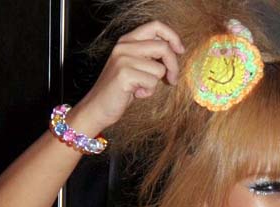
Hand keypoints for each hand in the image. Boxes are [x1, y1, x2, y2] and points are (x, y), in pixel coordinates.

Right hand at [69, 21, 184, 133]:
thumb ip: (149, 56)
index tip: (180, 51)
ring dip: (155, 83)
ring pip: (159, 69)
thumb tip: (174, 52)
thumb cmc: (121, 90)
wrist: (98, 107)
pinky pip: (152, 82)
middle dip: (173, 66)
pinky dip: (148, 92)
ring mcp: (123, 59)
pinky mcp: (125, 74)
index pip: (156, 27)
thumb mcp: (136, 67)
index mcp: (128, 40)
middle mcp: (125, 46)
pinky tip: (136, 93)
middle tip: (172, 80)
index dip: (172, 37)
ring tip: (141, 88)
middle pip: (163, 47)